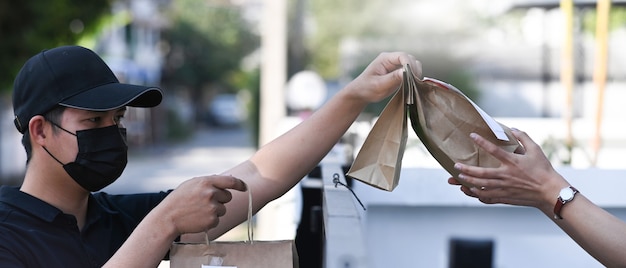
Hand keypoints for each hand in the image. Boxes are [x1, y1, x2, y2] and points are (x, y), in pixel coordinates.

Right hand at [155, 175, 246, 235]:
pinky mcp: (212, 220)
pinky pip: (218, 220)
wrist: (168, 218)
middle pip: (228, 196)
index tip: (244, 187)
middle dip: (221, 199)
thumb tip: (230, 177)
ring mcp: (212, 208)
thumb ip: (210, 180)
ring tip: (199, 211)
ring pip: (223, 209)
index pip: (230, 181)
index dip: (240, 184)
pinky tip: (198, 219)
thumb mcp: (191, 184)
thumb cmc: (179, 199)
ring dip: (215, 211)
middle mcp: (211, 194)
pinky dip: (210, 220)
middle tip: (206, 202)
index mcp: (206, 182)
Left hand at [346, 52, 421, 102]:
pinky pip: (411, 72)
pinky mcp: (399, 73)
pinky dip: (414, 77)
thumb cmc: (367, 88)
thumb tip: (406, 71)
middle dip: (414, 69)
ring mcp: (396, 66)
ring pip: (413, 65)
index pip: (403, 56)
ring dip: (415, 73)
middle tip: (414, 83)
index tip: (412, 76)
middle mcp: (392, 60)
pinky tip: (412, 85)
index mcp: (385, 58)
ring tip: (413, 85)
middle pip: (410, 59)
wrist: (360, 93)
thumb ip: (392, 78)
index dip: (410, 64)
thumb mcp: (379, 85)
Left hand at [449, 129, 568, 210]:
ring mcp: (505, 188)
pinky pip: (488, 197)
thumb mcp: (536, 150)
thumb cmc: (544, 170)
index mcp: (513, 162)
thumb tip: (513, 128)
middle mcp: (506, 176)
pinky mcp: (505, 198)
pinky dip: (478, 195)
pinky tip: (471, 191)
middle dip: (467, 169)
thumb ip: (524, 138)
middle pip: (482, 173)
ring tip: (459, 178)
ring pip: (482, 186)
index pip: (494, 150)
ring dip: (469, 182)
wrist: (550, 192)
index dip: (482, 142)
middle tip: (456, 165)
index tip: (472, 135)